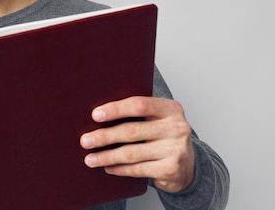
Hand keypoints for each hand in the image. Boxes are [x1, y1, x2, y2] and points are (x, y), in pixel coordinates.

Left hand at [79, 96, 194, 192]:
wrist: (188, 165)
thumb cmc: (164, 136)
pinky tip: (108, 167)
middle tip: (86, 140)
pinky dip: (119, 169)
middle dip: (104, 136)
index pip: (139, 105)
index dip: (115, 109)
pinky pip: (138, 169)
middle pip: (132, 130)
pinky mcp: (171, 169)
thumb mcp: (157, 119)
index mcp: (171, 108)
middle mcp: (177, 127)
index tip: (95, 115)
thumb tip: (98, 115)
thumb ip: (138, 114)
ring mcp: (175, 149)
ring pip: (132, 153)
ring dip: (107, 156)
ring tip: (90, 158)